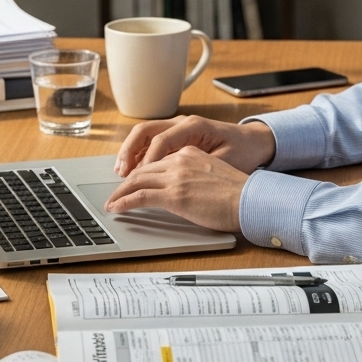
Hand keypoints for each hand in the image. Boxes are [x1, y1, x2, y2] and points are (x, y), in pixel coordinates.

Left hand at [104, 146, 246, 232]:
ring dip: (120, 192)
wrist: (250, 200)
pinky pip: (140, 196)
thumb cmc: (239, 194)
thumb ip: (195, 176)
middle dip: (125, 182)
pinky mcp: (174, 195)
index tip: (132, 182)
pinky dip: (124, 202)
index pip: (156, 161)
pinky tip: (117, 208)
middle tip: (115, 193)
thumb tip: (186, 191)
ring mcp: (176, 177)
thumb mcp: (214, 175)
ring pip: (137, 181)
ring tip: (112, 202)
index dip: (140, 173)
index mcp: (190, 153)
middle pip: (142, 169)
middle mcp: (180, 160)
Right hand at [114, 116, 275, 176]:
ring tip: (121, 173)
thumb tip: (175, 181)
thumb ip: (199, 169)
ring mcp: (178, 127)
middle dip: (129, 152)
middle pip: (145, 131)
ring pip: (144, 134)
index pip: (160, 141)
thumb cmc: (242, 151)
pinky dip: (139, 153)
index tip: (137, 180)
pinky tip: (133, 169)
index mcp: (194, 126)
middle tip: (121, 174)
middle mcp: (182, 122)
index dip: (146, 161)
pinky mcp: (177, 135)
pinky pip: (151, 140)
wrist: (254, 142)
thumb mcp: (225, 162)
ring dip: (130, 152)